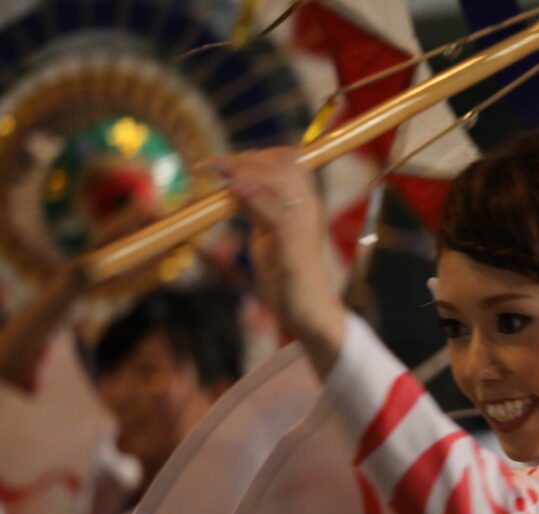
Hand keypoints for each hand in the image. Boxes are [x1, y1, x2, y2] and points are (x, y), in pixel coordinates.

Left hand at [199, 148, 345, 374]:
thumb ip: (257, 210)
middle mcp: (309, 208)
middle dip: (244, 158)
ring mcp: (304, 224)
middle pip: (282, 164)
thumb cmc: (287, 278)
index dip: (256, 154)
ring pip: (279, 180)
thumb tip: (236, 186)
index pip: (288, 161)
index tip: (223, 161)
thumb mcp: (267, 235)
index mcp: (305, 204)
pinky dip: (255, 195)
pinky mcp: (295, 244)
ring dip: (243, 169)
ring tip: (214, 169)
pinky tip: (234, 187)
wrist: (308, 313)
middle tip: (209, 165)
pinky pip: (276, 211)